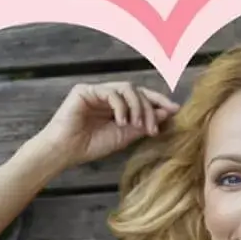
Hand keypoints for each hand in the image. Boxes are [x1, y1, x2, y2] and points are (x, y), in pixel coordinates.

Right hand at [31, 81, 178, 171]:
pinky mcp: (85, 90)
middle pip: (137, 91)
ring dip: (137, 106)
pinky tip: (120, 121)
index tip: (175, 110)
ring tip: (136, 125)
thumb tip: (167, 112)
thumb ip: (143, 123)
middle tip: (153, 128)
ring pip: (127, 88)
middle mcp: (107, 95)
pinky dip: (121, 106)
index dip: (158, 101)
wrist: (65, 151)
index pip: (141, 97)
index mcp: (116, 105)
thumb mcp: (124, 136)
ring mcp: (96, 91)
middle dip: (149, 108)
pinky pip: (111, 92)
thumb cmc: (90, 146)